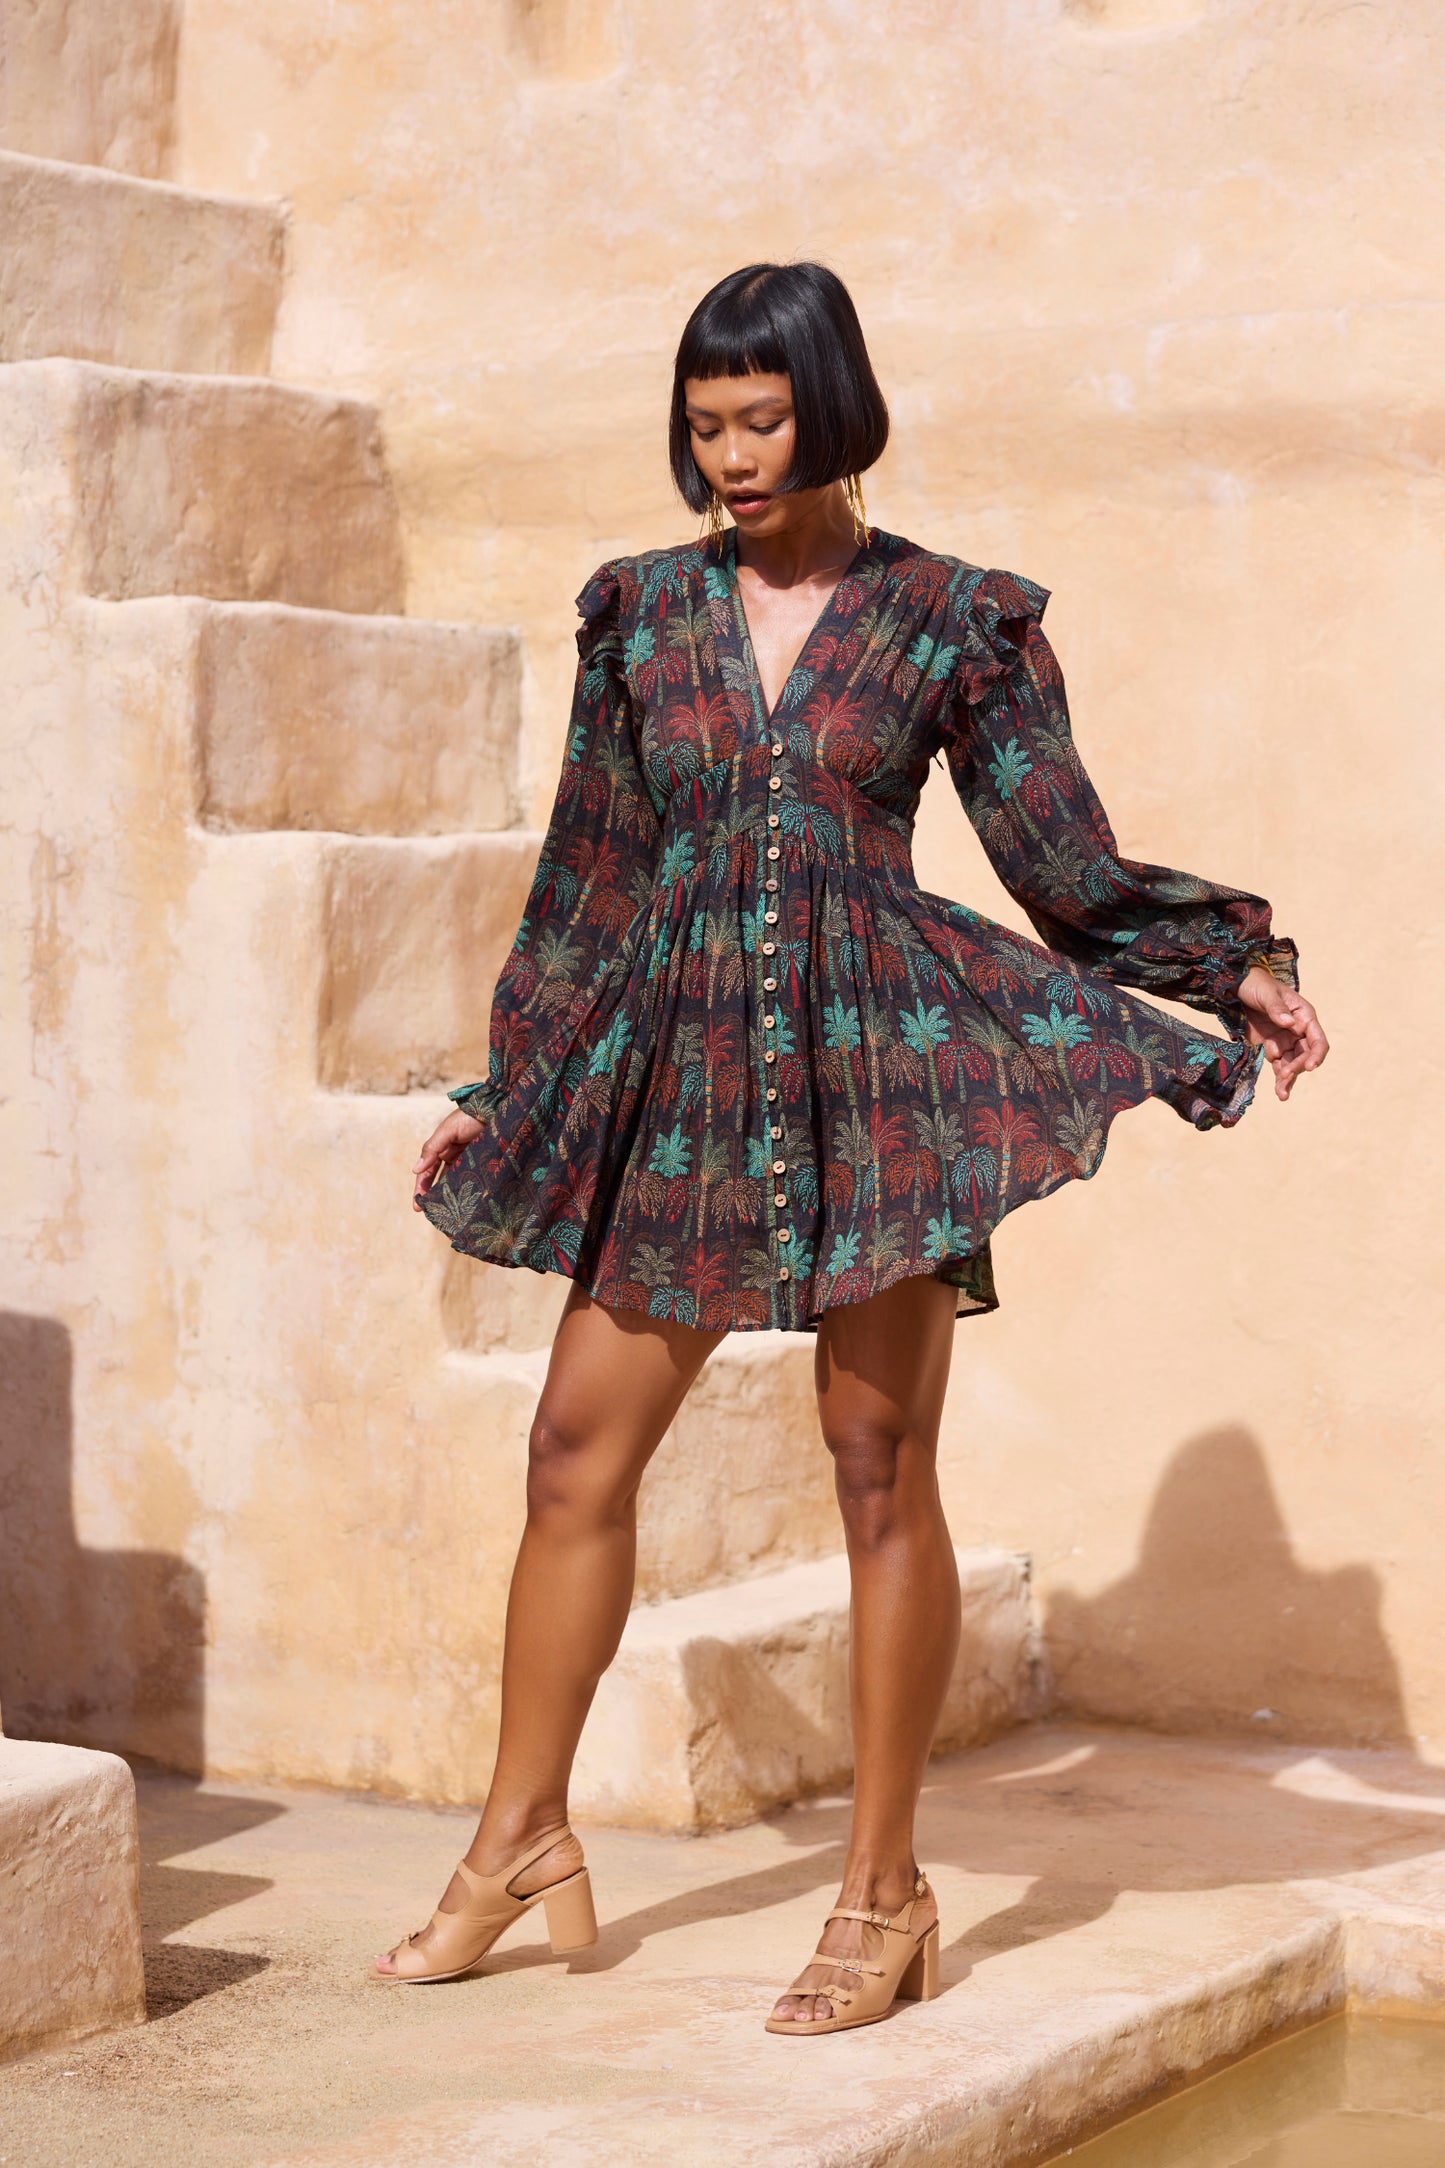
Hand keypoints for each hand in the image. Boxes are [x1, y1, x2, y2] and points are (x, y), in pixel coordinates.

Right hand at [412, 1109, 482, 1208]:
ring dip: (449, 1194)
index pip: (427, 1171)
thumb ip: (432, 1148)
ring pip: (455, 1180)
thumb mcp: (448, 1130)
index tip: (417, 1204)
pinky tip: (464, 1201)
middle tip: (429, 1212)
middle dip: (433, 1194)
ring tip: (446, 1211)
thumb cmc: (471, 1116)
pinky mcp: (482, 1162)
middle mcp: (453, 1154)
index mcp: (441, 1146)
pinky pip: (472, 1178)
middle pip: (439, 1178)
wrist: (499, 1108)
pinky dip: (466, 1189)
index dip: (421, 1186)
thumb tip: (415, 1169)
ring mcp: (468, 1159)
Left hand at [1236, 965, 1327, 1100]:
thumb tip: (1290, 1023)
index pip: (1317, 1039)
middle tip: (1285, 1077)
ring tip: (1282, 1094)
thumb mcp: (1267, 994)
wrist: (1237, 987)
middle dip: (1297, 1068)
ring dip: (1289, 1079)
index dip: (1317, 1054)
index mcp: (1304, 1016)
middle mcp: (1298, 1031)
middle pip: (1305, 1055)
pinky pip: (1279, 1065)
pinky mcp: (1272, 1047)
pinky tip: (1279, 1090)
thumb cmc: (1257, 985)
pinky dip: (1279, 1077)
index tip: (1310, 1067)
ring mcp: (1285, 1040)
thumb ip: (1277, 1008)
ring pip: (1293, 1064)